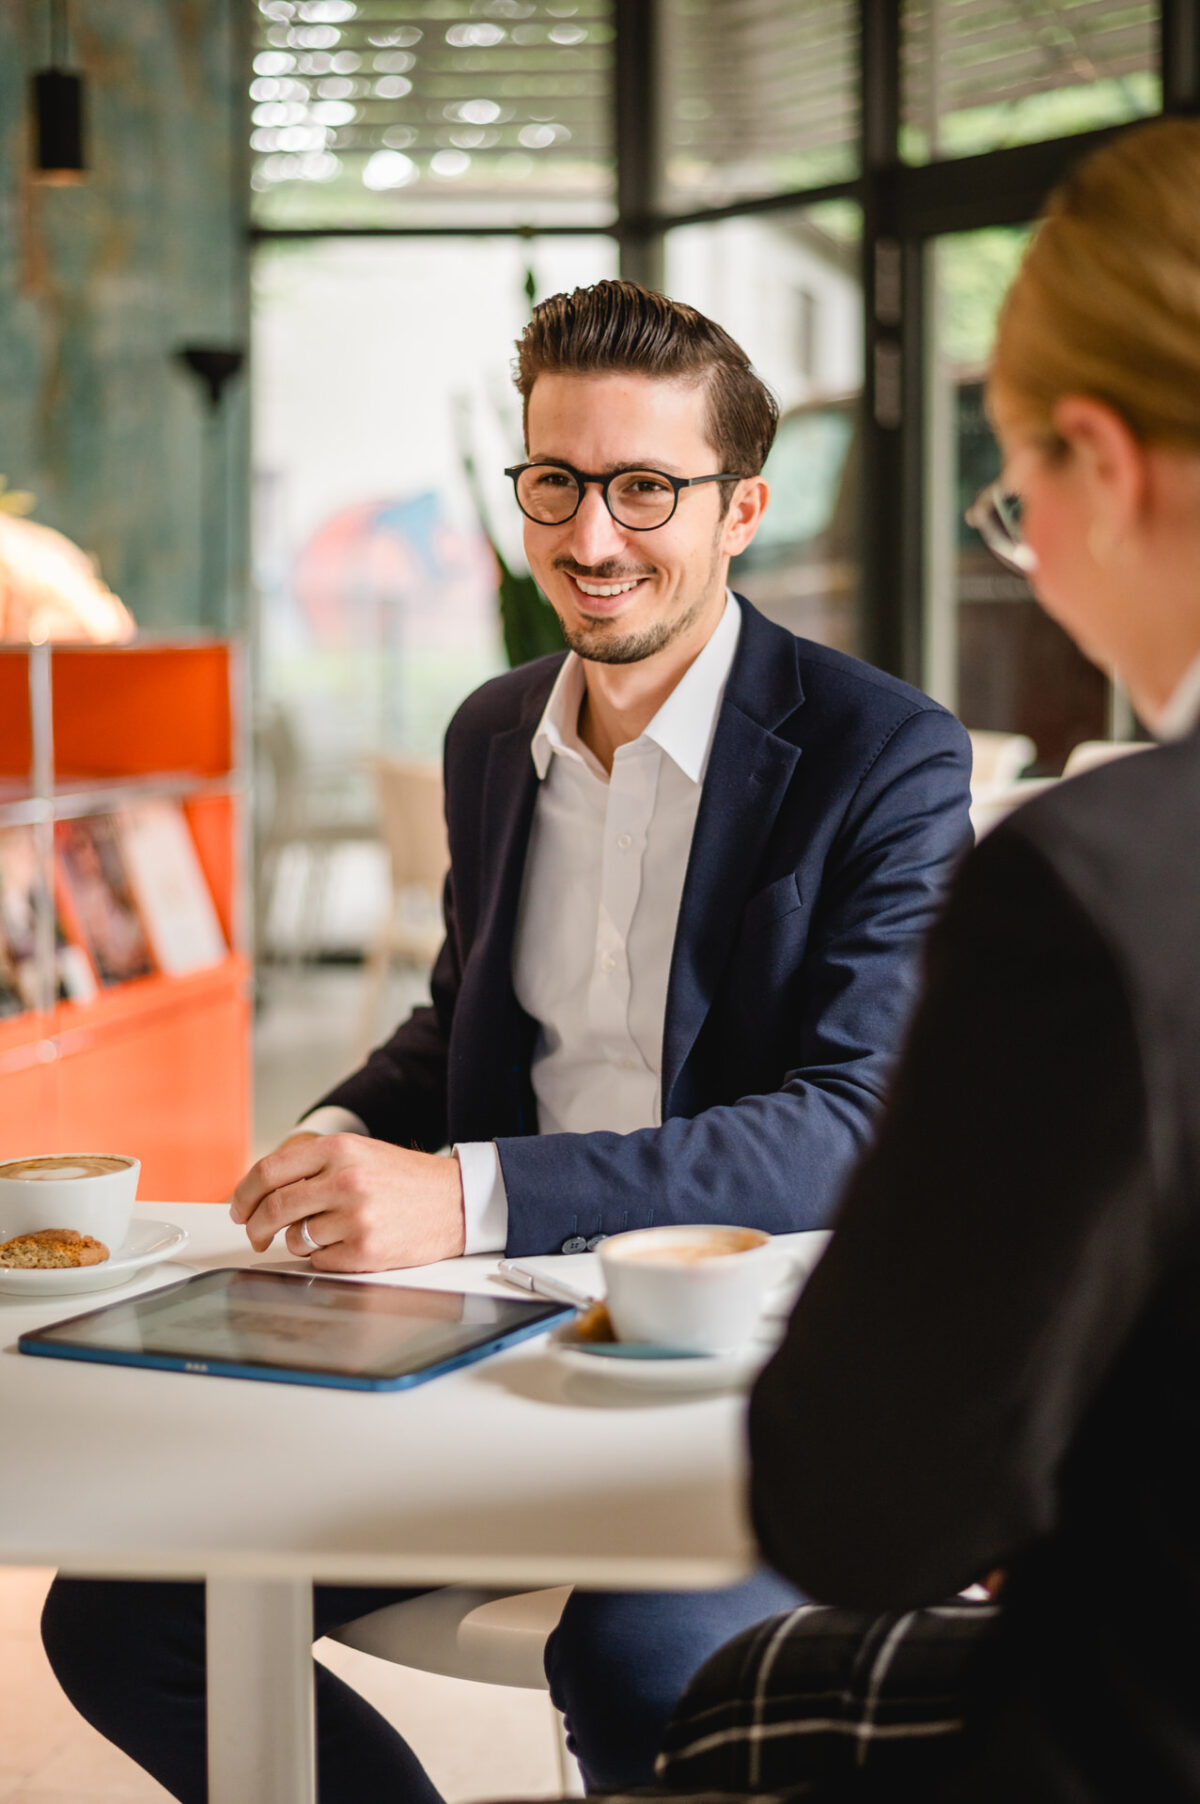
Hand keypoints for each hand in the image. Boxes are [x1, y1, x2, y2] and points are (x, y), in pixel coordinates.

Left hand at [227, 1134, 465, 1270]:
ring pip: (296, 1238)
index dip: (244, 1194)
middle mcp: (345, 1180)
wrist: (457, 1201)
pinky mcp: (365, 1250)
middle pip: (274, 1208)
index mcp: (339, 1149)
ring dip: (299, 1241)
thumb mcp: (359, 1153)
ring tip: (324, 1232)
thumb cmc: (404, 1179)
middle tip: (256, 1234)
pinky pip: (320, 1260)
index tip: (239, 1208)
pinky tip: (348, 1243)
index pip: (269, 1171)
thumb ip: (311, 1167)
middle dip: (256, 1226)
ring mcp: (356, 1217)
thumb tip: (259, 1194)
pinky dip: (325, 1256)